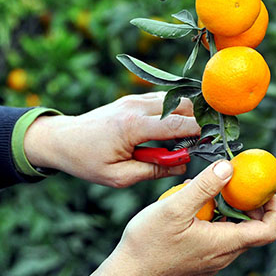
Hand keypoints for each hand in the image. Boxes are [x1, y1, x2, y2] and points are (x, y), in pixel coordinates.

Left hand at [23, 92, 199, 186]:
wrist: (62, 139)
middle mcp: (136, 107)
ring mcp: (134, 99)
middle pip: (182, 106)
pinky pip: (163, 101)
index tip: (214, 142)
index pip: (177, 124)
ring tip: (194, 136)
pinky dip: (175, 112)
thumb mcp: (119, 176)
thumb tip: (182, 166)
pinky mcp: (133, 99)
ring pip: (175, 100)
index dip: (199, 133)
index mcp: (132, 126)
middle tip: (208, 139)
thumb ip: (153, 171)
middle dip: (199, 121)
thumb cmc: (87, 161)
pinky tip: (178, 128)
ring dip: (188, 115)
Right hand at [77, 160, 275, 275]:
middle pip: (255, 230)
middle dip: (253, 205)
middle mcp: (223, 255)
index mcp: (224, 244)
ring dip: (234, 211)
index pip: (268, 230)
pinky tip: (199, 205)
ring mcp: (213, 259)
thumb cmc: (148, 243)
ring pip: (237, 233)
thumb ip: (204, 187)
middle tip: (240, 183)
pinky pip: (221, 237)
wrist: (128, 272)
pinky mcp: (201, 259)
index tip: (264, 190)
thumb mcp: (175, 207)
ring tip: (217, 190)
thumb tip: (228, 167)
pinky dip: (219, 219)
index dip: (274, 209)